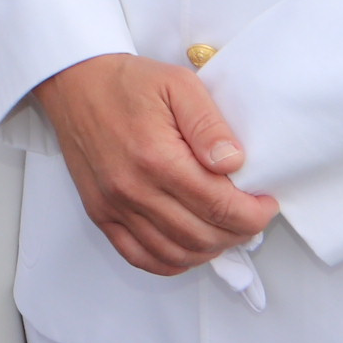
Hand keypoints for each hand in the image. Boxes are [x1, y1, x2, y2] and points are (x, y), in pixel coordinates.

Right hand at [33, 54, 276, 276]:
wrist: (75, 82)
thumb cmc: (128, 82)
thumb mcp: (178, 84)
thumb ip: (209, 124)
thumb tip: (233, 163)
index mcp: (157, 157)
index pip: (219, 205)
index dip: (253, 214)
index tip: (267, 204)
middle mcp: (133, 190)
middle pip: (201, 236)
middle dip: (238, 233)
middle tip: (253, 216)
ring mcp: (114, 206)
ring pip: (175, 253)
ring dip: (210, 250)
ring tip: (226, 230)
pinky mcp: (100, 214)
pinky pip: (140, 257)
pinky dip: (172, 261)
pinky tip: (190, 246)